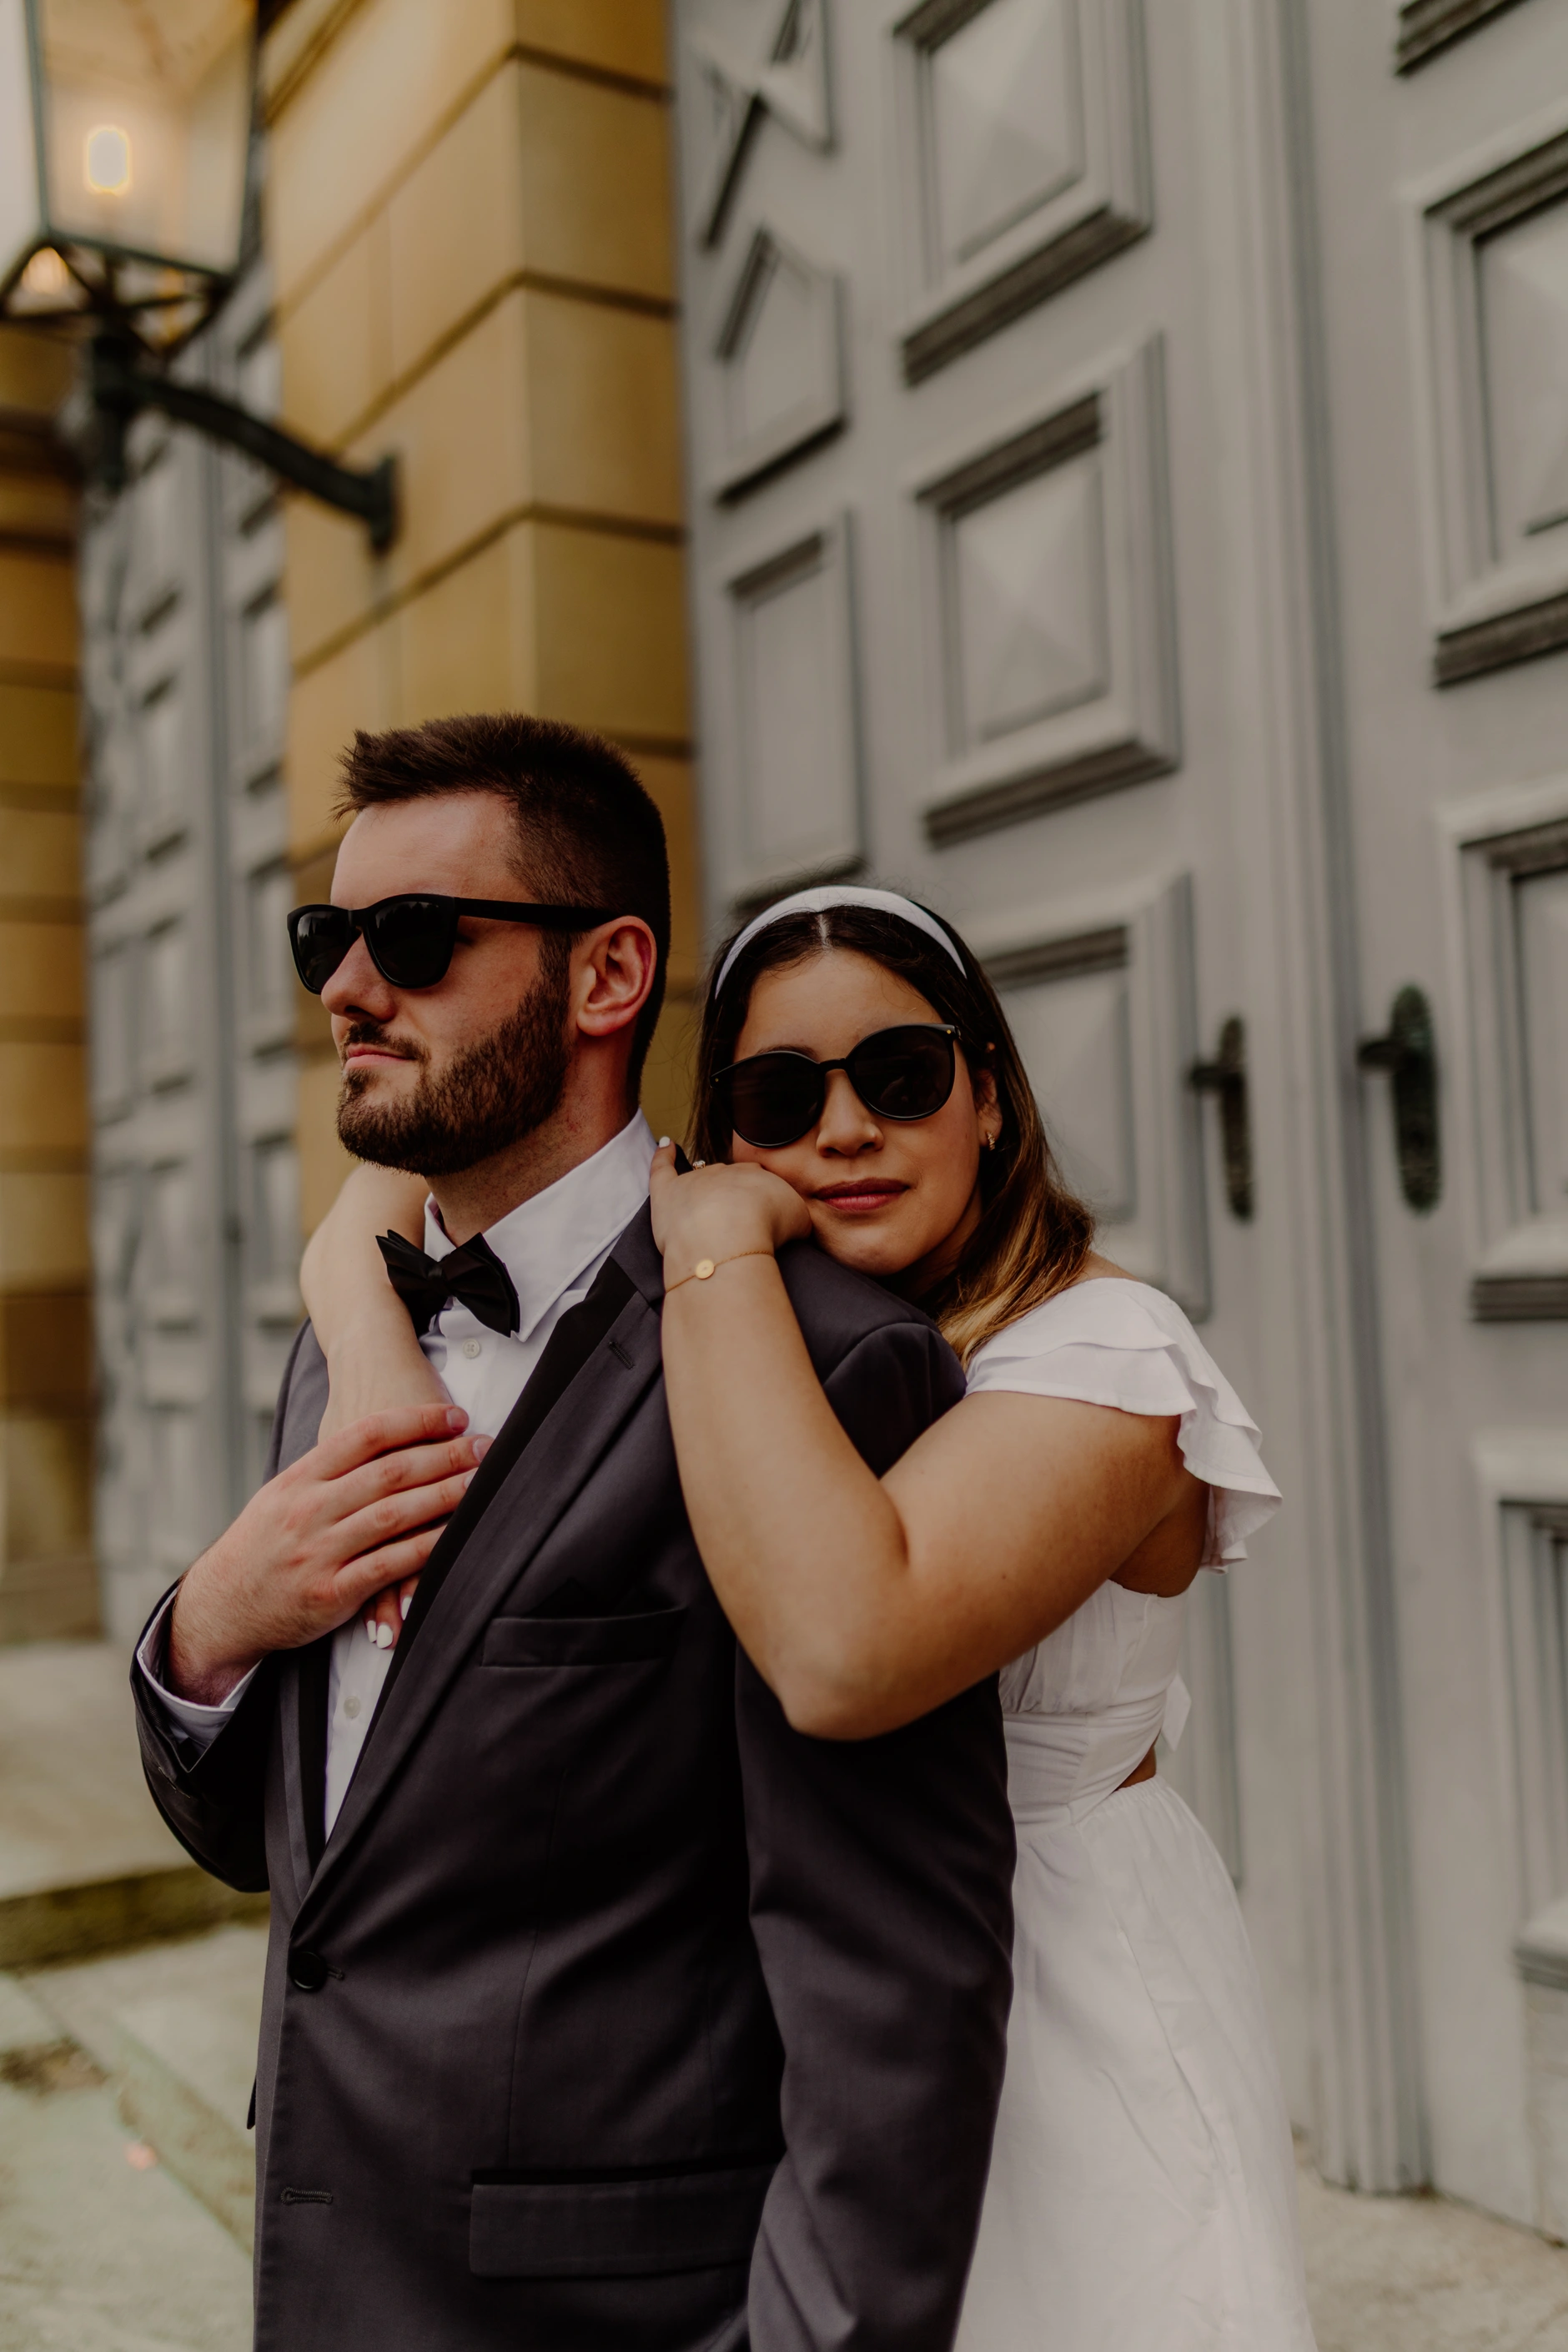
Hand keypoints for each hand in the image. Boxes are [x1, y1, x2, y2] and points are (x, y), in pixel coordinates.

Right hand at [166, 1405, 490, 1703]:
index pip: (364, 1436)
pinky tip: (453, 1536)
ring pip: (392, 1515)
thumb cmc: (260, 1548)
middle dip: (442, 1455)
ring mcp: (318, 1551)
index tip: (453, 1415)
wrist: (219, 1606)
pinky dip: (425, 1548)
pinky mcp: (330, 1592)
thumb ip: (324, 1472)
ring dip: (443, 1496)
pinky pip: (387, 1565)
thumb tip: (377, 1441)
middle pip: (387, 1472)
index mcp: (298, 1479)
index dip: (415, 1421)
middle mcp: (308, 1510)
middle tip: (483, 1445)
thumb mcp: (281, 1497)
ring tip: (479, 1482)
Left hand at [649, 1140, 810, 1285]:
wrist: (730, 1239)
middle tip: (738, 1227)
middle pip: (729, 1181)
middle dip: (733, 1200)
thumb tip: (791, 1218)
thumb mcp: (799, 1220)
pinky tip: (665, 1145)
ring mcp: (695, 1180)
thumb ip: (793, 1212)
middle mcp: (726, 1171)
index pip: (756, 1182)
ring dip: (704, 1189)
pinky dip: (662, 1155)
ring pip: (700, 1179)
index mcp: (756, 1176)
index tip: (760, 1219)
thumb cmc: (766, 1230)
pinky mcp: (668, 1192)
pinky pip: (662, 1167)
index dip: (758, 1201)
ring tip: (708, 1212)